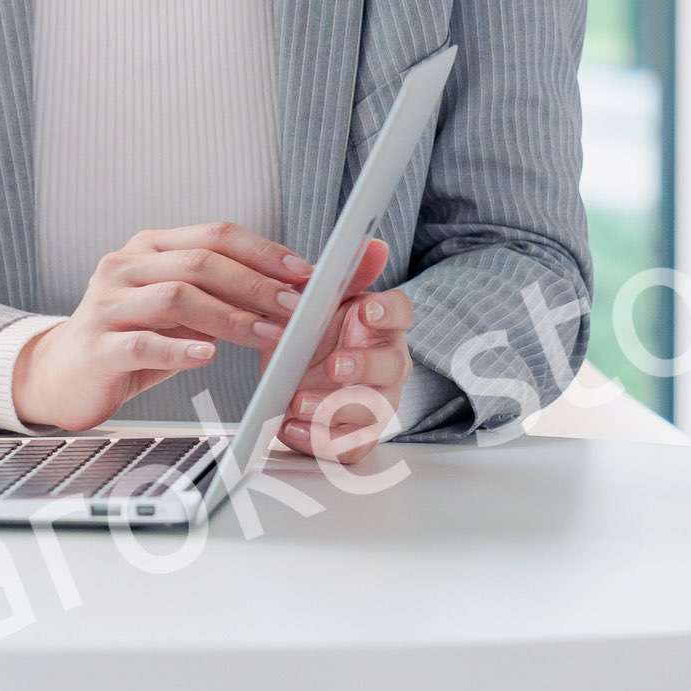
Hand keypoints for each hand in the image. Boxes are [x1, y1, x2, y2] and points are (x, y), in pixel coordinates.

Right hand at [8, 221, 309, 431]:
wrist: (62, 374)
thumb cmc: (130, 339)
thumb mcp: (177, 310)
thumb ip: (218, 295)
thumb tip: (286, 292)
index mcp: (149, 248)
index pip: (214, 234)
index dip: (263, 251)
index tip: (303, 273)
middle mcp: (125, 266)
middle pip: (199, 262)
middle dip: (256, 285)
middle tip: (295, 307)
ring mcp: (106, 304)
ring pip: (175, 297)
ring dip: (230, 316)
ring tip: (266, 335)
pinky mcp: (96, 345)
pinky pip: (141, 343)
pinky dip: (178, 350)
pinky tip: (206, 357)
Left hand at [272, 241, 411, 465]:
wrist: (289, 383)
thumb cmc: (313, 340)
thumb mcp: (317, 305)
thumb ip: (341, 278)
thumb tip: (372, 245)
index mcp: (380, 327)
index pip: (400, 313)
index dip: (388, 312)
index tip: (366, 310)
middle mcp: (386, 366)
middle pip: (392, 366)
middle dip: (363, 367)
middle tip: (334, 366)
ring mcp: (375, 404)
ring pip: (371, 411)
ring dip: (333, 408)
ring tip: (297, 403)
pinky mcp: (357, 438)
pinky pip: (348, 446)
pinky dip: (318, 439)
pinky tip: (292, 427)